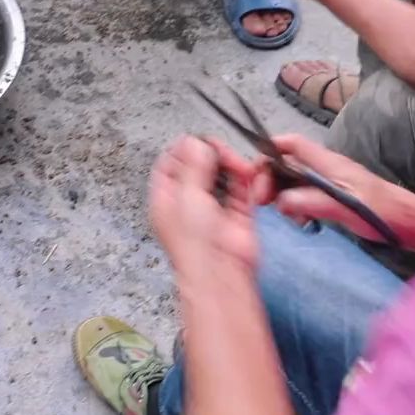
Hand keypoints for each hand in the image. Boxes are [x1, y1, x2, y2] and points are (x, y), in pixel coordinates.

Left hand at [149, 135, 266, 279]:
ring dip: (231, 166)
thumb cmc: (195, 245)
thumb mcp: (187, 195)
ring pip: (222, 175)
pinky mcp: (237, 214)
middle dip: (212, 155)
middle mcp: (188, 202)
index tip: (198, 141)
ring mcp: (213, 208)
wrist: (221, 273)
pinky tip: (248, 174)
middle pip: (199, 166)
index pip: (170, 163)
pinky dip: (246, 179)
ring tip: (238, 165)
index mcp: (167, 198)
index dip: (184, 149)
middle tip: (221, 153)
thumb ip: (193, 165)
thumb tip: (195, 142)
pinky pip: (242, 189)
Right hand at [253, 134, 412, 245]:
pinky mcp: (335, 196)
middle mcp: (326, 167)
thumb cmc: (380, 211)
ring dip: (284, 195)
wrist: (409, 222)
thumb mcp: (342, 206)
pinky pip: (306, 195)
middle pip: (288, 162)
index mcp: (327, 163)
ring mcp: (330, 181)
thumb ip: (309, 201)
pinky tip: (302, 221)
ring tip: (289, 217)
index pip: (292, 144)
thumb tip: (280, 202)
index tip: (256, 173)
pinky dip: (297, 205)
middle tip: (264, 203)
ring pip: (294, 180)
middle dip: (271, 179)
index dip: (271, 149)